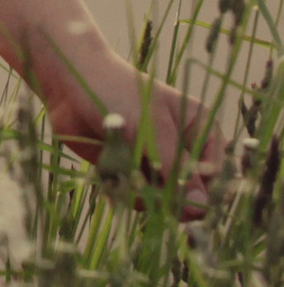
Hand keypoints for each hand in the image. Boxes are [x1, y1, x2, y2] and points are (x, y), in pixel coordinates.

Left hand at [45, 54, 224, 214]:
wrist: (69, 82)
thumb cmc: (117, 92)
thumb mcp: (152, 127)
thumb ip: (175, 166)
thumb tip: (201, 204)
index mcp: (198, 129)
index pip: (215, 171)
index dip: (205, 191)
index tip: (189, 204)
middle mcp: (180, 148)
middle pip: (190, 192)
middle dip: (169, 196)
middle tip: (148, 188)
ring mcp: (154, 161)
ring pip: (162, 199)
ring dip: (143, 194)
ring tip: (122, 174)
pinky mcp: (128, 170)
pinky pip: (135, 196)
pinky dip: (123, 191)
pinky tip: (110, 174)